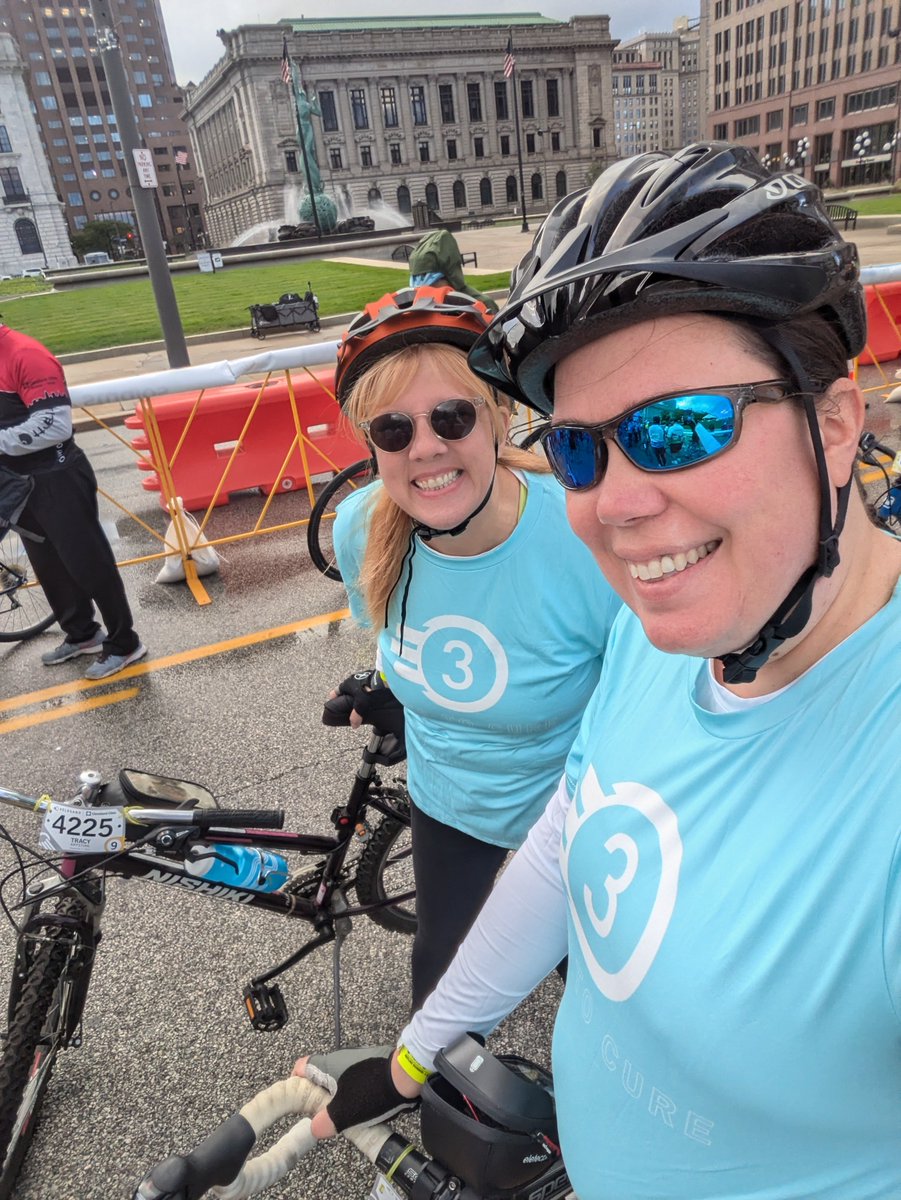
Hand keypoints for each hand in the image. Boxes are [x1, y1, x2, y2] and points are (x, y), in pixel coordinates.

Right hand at [292, 1052, 420, 1138]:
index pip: (302, 1066)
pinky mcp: (371, 1064)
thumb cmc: (372, 1090)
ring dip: (337, 1095)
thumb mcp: (344, 1113)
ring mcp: (356, 1059)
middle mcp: (340, 1057)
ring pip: (338, 1078)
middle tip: (321, 1115)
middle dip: (318, 1095)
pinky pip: (354, 1078)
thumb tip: (315, 1128)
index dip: (296, 1082)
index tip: (297, 1100)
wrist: (405, 1075)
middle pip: (320, 1075)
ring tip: (343, 1116)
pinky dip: (353, 1092)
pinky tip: (361, 1107)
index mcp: (328, 1064)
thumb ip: (325, 1122)